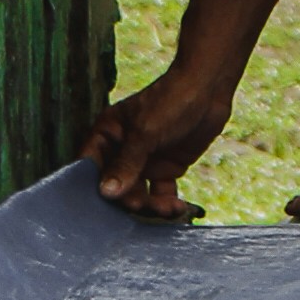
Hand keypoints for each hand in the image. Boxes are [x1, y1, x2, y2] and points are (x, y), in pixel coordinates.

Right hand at [85, 62, 231, 222]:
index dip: (93, 187)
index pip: (90, 167)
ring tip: (165, 211)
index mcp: (106, 135)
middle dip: (126, 199)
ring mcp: (144, 161)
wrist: (209, 89)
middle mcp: (121, 151)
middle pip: (115, 186)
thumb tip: (106, 192)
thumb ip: (126, 163)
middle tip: (140, 207)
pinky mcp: (166, 168)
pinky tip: (177, 210)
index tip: (100, 207)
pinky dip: (167, 203)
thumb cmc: (171, 100)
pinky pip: (160, 192)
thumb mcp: (145, 132)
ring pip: (138, 193)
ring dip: (149, 206)